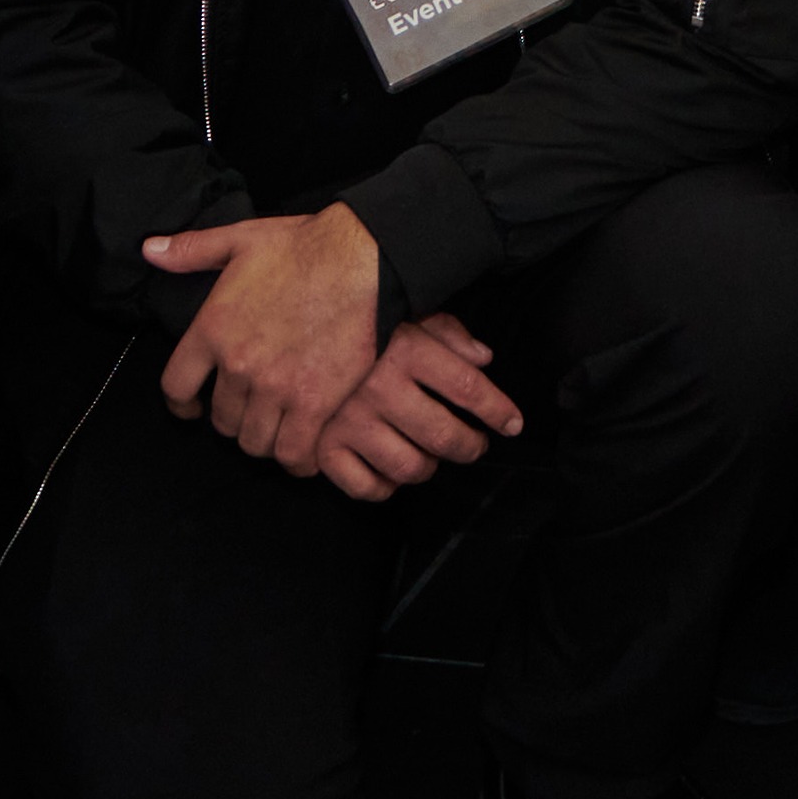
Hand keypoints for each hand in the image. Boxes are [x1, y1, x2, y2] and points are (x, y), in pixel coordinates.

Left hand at [141, 205, 388, 473]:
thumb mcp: (240, 239)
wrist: (364, 260)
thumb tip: (150, 250)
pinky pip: (293, 453)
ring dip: (264, 437)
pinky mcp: (315, 404)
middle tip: (253, 408)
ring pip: (254, 442)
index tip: (192, 408)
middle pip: (221, 421)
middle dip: (234, 417)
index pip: (176, 387)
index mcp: (214, 328)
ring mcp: (276, 388)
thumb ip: (192, 250)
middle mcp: (239, 365)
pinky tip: (303, 449)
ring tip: (278, 426)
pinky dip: (296, 459)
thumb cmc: (305, 246)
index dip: (181, 405)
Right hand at [301, 310, 521, 500]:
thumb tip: (484, 357)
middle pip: (446, 436)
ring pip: (411, 467)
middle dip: (471, 446)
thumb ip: (446, 331)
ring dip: (430, 467)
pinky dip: (385, 487)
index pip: (470, 389)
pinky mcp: (323, 446)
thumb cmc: (354, 321)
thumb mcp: (403, 311)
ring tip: (433, 456)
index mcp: (406, 349)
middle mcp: (379, 386)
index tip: (512, 424)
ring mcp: (349, 420)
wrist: (284, 325)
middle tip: (475, 444)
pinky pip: (367, 487)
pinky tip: (390, 469)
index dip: (499, 411)